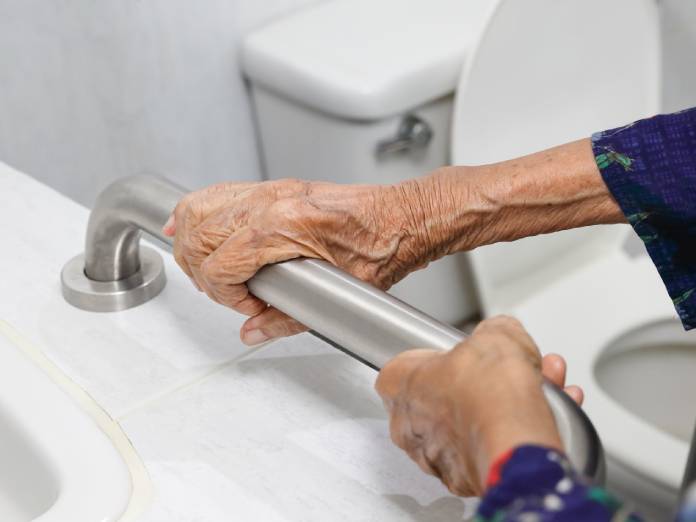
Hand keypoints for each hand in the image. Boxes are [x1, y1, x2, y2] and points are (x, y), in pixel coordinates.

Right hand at [163, 177, 450, 344]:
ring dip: (190, 242)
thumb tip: (252, 331)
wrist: (403, 218)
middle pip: (199, 236)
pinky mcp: (273, 188)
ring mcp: (269, 190)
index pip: (219, 264)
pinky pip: (218, 193)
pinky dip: (195, 211)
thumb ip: (289, 317)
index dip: (225, 295)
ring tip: (201, 268)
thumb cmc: (383, 248)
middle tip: (225, 293)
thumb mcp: (340, 293)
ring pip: (199, 209)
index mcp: (284, 227)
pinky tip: (186, 225)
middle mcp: (270, 202)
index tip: (248, 306)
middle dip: (201, 273)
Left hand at [374, 316, 581, 496]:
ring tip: (536, 392)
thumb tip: (502, 334)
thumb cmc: (489, 394)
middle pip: (443, 397)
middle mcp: (408, 427)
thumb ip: (495, 331)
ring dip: (501, 409)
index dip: (442, 357)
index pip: (408, 365)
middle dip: (479, 384)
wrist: (515, 444)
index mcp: (400, 385)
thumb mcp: (498, 334)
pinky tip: (539, 420)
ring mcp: (434, 458)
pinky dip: (512, 436)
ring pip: (469, 425)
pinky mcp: (464, 482)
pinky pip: (488, 451)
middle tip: (505, 374)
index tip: (463, 356)